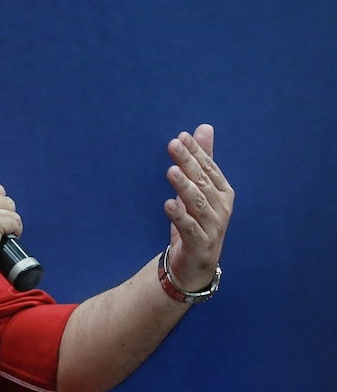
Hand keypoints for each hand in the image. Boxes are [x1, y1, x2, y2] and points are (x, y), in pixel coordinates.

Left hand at [164, 124, 233, 290]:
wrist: (195, 263)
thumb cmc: (196, 221)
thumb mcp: (198, 189)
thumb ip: (202, 160)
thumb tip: (204, 128)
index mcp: (222, 192)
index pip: (209, 168)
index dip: (197, 153)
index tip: (182, 137)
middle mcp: (221, 208)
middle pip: (203, 182)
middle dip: (188, 163)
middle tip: (173, 146)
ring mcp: (212, 227)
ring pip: (197, 204)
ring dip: (184, 186)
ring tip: (171, 171)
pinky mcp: (200, 244)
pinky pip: (189, 228)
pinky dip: (180, 216)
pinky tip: (169, 204)